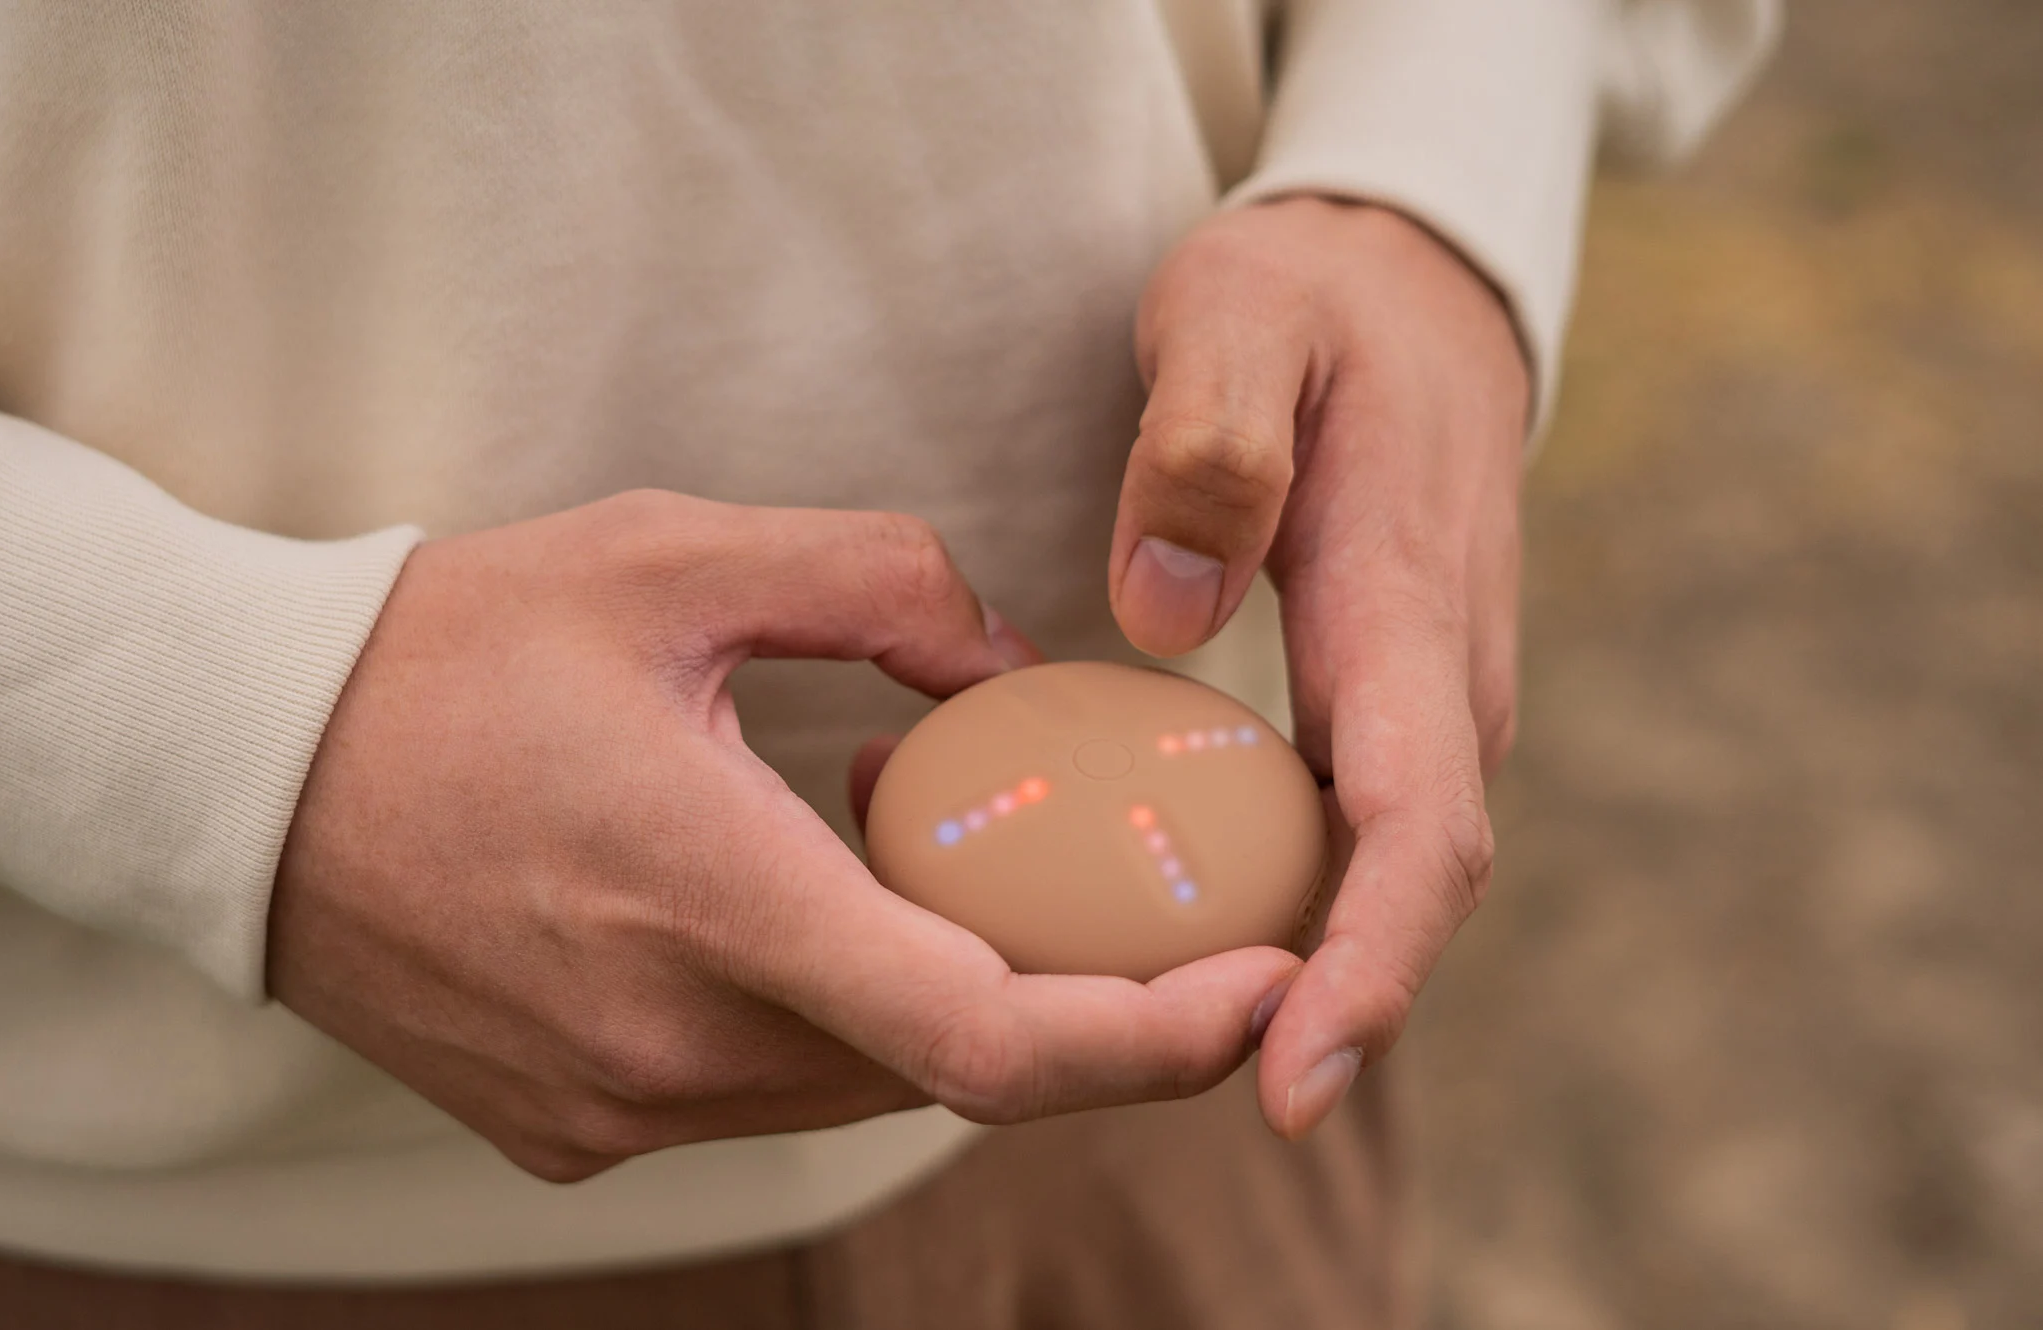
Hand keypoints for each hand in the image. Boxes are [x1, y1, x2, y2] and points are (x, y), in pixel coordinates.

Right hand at [269, 490, 1302, 1181]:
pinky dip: (831, 1025)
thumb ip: (878, 582)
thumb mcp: (667, 557)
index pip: (985, 1038)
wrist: (225, 772)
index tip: (1271, 983)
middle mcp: (665, 1044)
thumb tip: (1008, 663)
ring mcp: (609, 1108)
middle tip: (1155, 910)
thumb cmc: (442, 649)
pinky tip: (812, 917)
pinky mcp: (568, 1131)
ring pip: (855, 1090)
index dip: (1155, 1035)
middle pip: (943, 1070)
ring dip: (945, 1008)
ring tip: (961, 883)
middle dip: (1076, 1009)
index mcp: (704, 899)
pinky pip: (759, 1096)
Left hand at [1109, 196, 1529, 1138]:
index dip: (1366, 968)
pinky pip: (1340, 833)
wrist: (1409, 288)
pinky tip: (1164, 931)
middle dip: (1321, 1014)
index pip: (1418, 829)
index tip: (1292, 1080)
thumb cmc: (1312, 301)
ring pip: (1374, 875)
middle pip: (1402, 892)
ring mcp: (1421, 701)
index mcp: (1409, 607)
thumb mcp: (1237, 317)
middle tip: (1184, 1101)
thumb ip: (1206, 447)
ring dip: (1293, 970)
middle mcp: (1441, 684)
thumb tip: (1158, 619)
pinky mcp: (1383, 706)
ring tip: (1149, 1042)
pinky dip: (1274, 900)